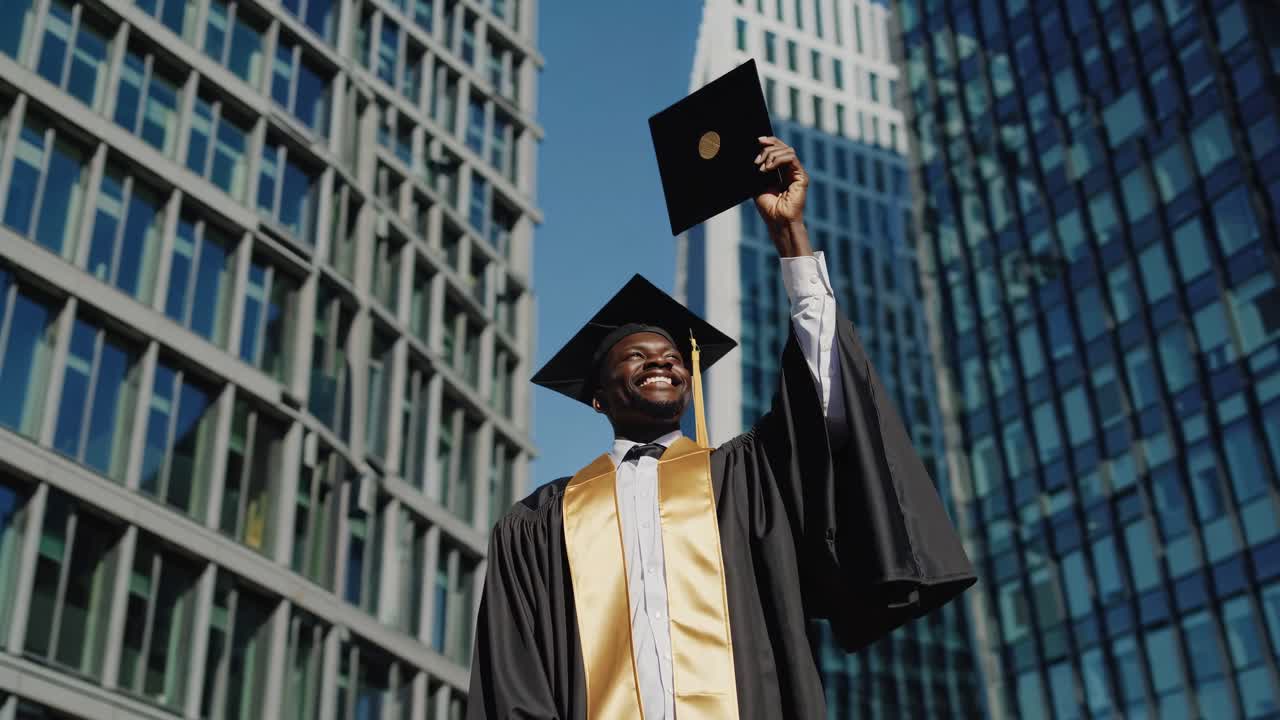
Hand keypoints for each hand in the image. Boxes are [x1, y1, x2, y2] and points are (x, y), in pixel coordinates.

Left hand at [752, 137, 811, 256]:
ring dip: (771, 155)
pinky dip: (778, 159)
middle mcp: (790, 170)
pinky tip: (769, 168)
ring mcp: (797, 173)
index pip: (778, 149)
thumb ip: (759, 168)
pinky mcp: (802, 177)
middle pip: (783, 147)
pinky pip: (791, 158)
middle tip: (757, 159)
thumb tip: (754, 153)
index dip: (769, 141)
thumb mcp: (758, 184)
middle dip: (768, 147)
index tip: (758, 141)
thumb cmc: (768, 207)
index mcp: (781, 171)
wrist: (777, 221)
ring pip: (787, 150)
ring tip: (762, 168)